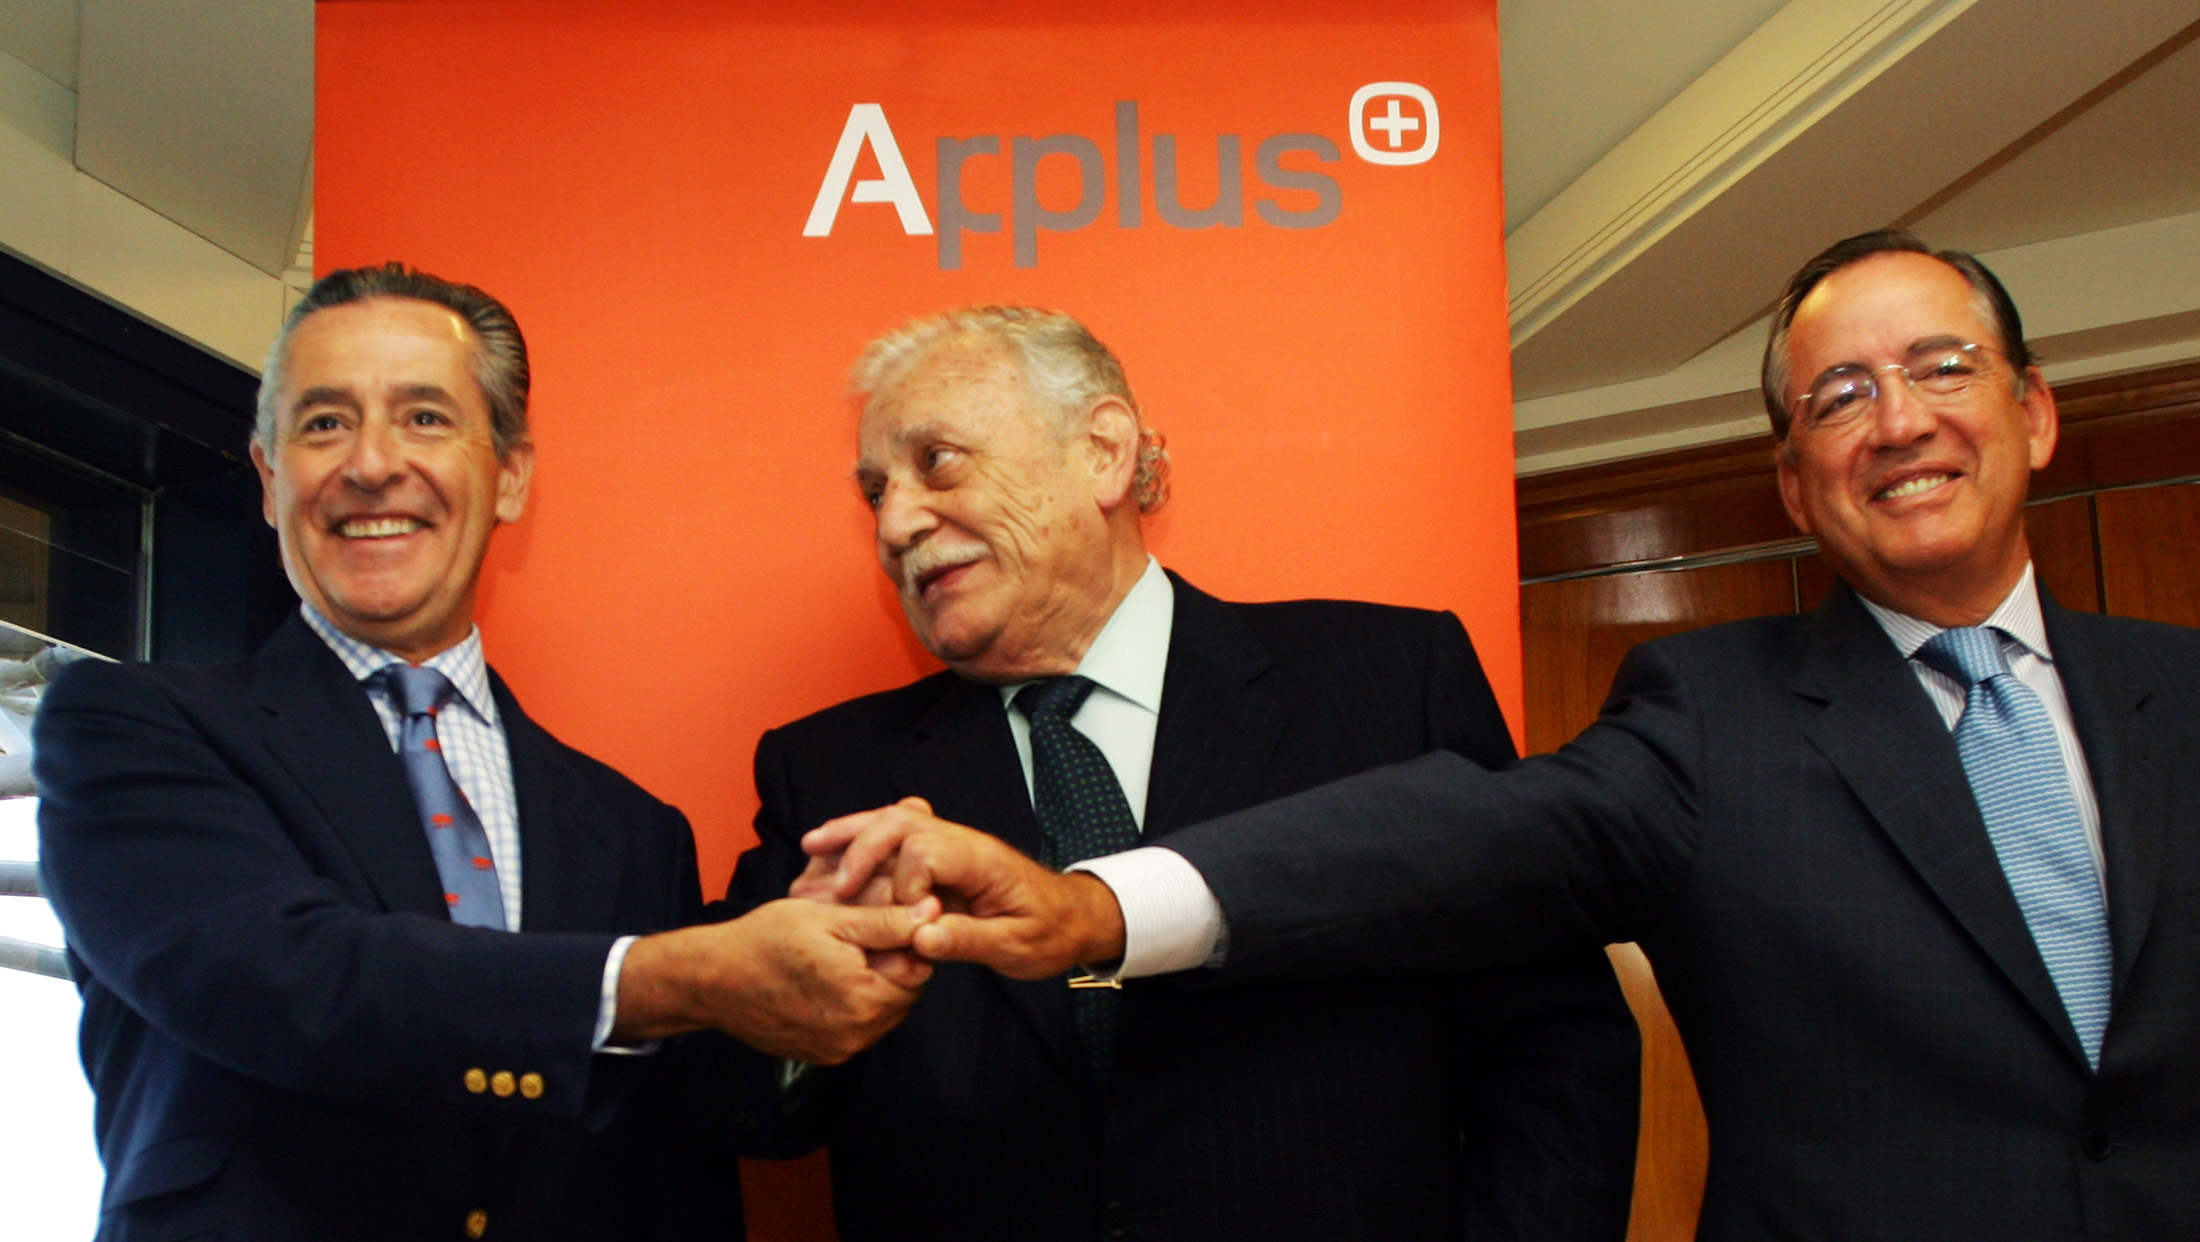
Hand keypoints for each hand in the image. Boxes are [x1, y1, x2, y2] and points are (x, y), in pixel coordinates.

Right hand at [612, 896, 936, 1062]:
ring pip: (885, 1010)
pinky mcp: (828, 1056)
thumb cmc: (767, 940)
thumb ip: (885, 920)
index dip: (906, 939)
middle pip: (904, 992)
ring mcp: (843, 1048)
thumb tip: (932, 911)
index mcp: (864, 997)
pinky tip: (827, 981)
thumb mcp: (829, 918)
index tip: (882, 922)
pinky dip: (855, 1004)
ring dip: (875, 984)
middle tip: (857, 938)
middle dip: (891, 962)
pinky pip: (861, 1026)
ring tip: (840, 958)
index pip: (919, 967)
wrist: (714, 980)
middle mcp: (858, 1032)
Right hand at [801, 801, 1126, 979]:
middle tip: (835, 882)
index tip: (902, 920)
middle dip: (863, 845)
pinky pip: (896, 840)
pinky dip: (863, 843)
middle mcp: (963, 843)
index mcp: (982, 861)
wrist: (1072, 917)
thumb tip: (920, 936)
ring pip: (894, 821)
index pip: (927, 851)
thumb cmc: (1049, 931)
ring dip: (853, 834)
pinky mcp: (941, 857)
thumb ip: (968, 940)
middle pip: (903, 821)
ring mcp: (950, 845)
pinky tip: (833, 853)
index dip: (905, 884)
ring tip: (813, 849)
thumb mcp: (1016, 946)